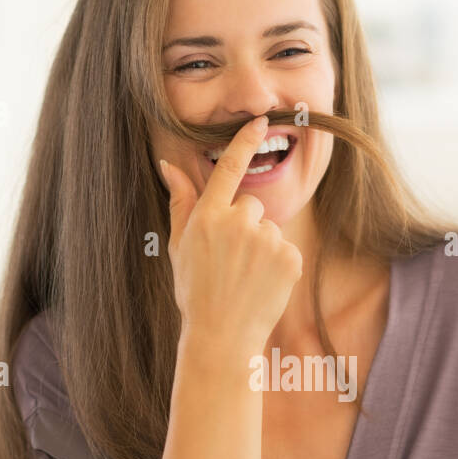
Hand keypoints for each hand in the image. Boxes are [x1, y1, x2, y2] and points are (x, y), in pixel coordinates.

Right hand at [161, 115, 302, 354]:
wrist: (222, 337)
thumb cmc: (195, 293)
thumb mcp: (180, 247)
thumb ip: (180, 202)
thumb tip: (168, 163)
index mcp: (208, 217)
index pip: (230, 168)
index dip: (246, 141)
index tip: (263, 121)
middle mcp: (238, 222)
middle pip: (252, 206)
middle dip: (246, 227)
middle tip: (232, 263)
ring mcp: (266, 240)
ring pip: (270, 231)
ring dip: (262, 250)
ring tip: (246, 279)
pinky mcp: (290, 258)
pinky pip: (287, 251)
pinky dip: (279, 267)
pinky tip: (263, 287)